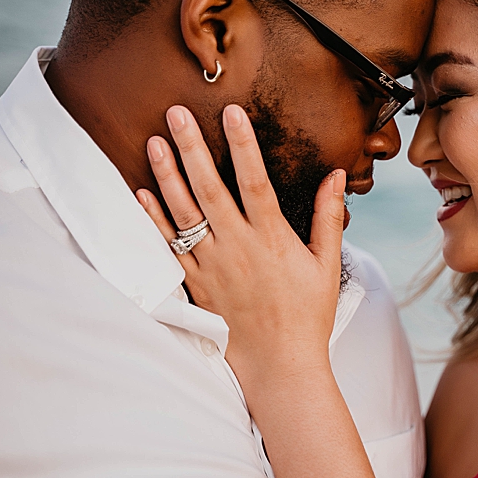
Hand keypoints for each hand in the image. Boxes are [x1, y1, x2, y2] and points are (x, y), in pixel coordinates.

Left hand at [136, 104, 344, 387]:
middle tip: (176, 113)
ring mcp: (213, 265)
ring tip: (154, 141)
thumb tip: (336, 177)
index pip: (254, 181)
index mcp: (272, 238)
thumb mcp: (328, 264)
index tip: (233, 113)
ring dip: (166, 174)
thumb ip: (329, 217)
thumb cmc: (309, 314)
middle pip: (209, 187)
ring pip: (183, 212)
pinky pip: (169, 246)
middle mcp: (238, 247)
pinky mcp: (197, 284)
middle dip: (191, 147)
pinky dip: (153, 219)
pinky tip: (141, 193)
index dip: (243, 144)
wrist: (280, 364)